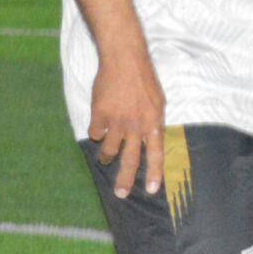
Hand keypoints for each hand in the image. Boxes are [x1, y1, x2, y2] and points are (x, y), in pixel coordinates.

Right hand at [87, 48, 168, 198]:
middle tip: (120, 194)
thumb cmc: (143, 78)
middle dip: (125, 179)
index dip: (154, 173)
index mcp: (153, 122)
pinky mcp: (100, 114)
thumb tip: (151, 140)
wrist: (124, 59)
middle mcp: (136, 125)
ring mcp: (117, 121)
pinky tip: (99, 123)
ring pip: (108, 150)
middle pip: (130, 159)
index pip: (156, 153)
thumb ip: (153, 122)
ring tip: (105, 156)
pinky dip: (96, 131)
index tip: (151, 190)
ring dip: (106, 155)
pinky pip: (95, 133)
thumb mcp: (157, 101)